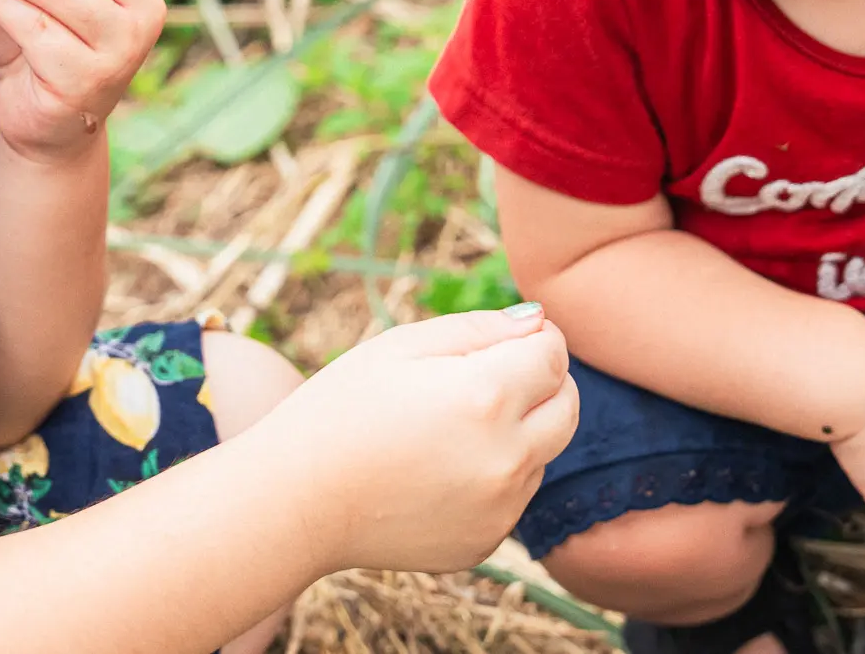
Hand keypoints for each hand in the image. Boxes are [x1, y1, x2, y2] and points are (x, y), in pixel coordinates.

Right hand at [260, 307, 577, 573]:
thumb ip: (481, 328)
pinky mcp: (485, 541)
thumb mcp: (402, 345)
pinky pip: (513, 497)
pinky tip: (436, 471)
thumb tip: (540, 323)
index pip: (555, 354)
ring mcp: (500, 508)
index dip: (534, 339)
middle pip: (568, 407)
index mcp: (487, 396)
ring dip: (518, 433)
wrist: (297, 500)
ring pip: (543, 453)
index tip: (501, 342)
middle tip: (486, 378)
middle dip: (542, 384)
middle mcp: (507, 457)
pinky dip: (493, 477)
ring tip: (447, 429)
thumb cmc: (342, 409)